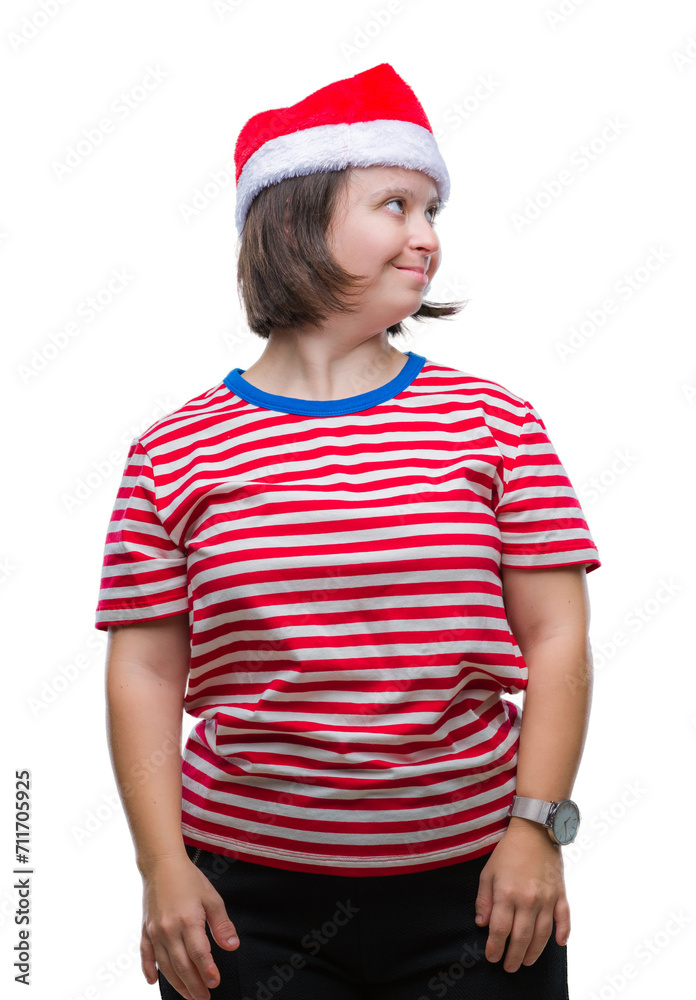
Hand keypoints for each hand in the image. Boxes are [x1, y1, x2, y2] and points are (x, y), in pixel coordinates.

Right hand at [139, 854, 239, 999]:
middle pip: (182, 965)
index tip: (215, 983)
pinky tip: (154, 981)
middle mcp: (168, 929)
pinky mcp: (145, 929)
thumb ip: (222, 924)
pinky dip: (148, 970)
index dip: (207, 971)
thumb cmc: (189, 879)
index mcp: (187, 920)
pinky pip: (145, 955)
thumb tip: (232, 946)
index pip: (199, 953)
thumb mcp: (212, 898)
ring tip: (188, 995)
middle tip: (204, 997)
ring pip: (165, 965)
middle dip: (194, 985)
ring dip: (177, 983)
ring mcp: (155, 931)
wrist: (162, 864)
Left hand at [474, 822, 569, 972]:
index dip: (495, 947)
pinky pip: (564, 917)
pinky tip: (559, 943)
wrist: (534, 830)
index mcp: (507, 894)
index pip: (500, 929)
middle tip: (509, 967)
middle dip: (513, 956)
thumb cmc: (508, 851)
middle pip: (521, 937)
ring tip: (526, 961)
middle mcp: (528, 899)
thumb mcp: (488, 872)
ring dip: (534, 951)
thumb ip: (484, 899)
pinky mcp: (560, 893)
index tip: (492, 957)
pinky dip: (563, 932)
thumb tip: (482, 923)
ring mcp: (547, 898)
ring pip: (542, 934)